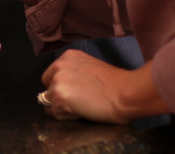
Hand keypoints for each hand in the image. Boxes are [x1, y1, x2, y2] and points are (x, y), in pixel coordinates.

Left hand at [41, 53, 167, 122]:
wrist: (127, 92)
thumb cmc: (118, 85)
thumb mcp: (91, 68)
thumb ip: (75, 73)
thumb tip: (67, 87)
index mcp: (68, 56)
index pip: (52, 76)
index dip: (64, 88)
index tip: (78, 93)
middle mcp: (59, 65)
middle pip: (47, 88)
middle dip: (59, 98)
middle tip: (81, 102)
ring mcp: (57, 81)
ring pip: (50, 103)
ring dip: (64, 109)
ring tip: (85, 106)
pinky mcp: (59, 96)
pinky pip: (56, 114)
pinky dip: (68, 117)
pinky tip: (84, 112)